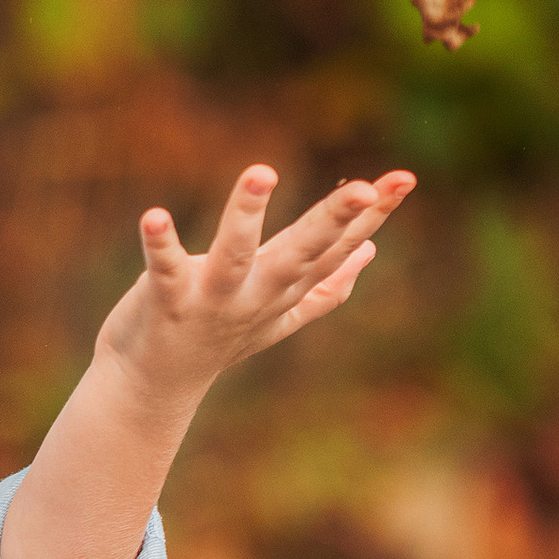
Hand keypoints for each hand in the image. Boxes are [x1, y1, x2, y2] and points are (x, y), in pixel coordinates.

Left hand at [96, 163, 414, 407]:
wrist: (156, 386)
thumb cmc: (218, 340)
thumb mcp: (281, 314)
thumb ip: (326, 285)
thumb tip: (371, 249)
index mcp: (286, 290)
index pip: (337, 248)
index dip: (372, 215)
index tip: (404, 178)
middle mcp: (258, 296)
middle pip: (303, 254)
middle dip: (335, 220)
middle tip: (365, 186)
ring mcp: (214, 302)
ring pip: (235, 257)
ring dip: (245, 216)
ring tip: (261, 172)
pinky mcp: (168, 303)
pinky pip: (166, 270)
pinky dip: (160, 245)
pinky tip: (155, 216)